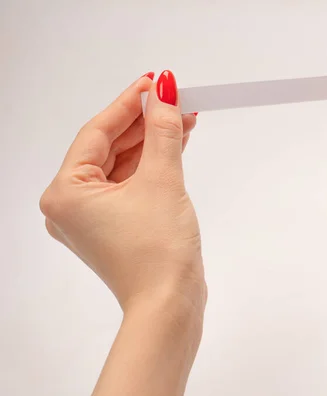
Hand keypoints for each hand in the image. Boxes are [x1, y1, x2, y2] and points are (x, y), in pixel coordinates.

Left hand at [40, 70, 205, 395]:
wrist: (170, 305)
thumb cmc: (158, 253)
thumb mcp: (162, 179)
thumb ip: (163, 131)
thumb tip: (164, 93)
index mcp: (66, 192)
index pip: (97, 132)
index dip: (129, 103)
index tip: (154, 82)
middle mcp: (72, 205)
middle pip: (111, 147)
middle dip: (146, 122)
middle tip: (174, 98)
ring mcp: (93, 218)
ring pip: (124, 165)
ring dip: (154, 142)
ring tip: (184, 118)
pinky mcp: (116, 226)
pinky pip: (131, 184)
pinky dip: (153, 166)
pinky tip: (176, 145)